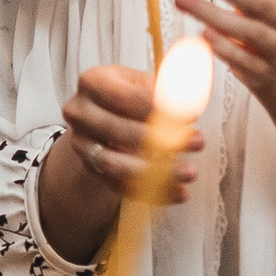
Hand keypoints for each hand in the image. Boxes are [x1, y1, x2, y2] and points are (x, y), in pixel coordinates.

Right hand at [60, 66, 201, 203]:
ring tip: (188, 171)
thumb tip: (191, 102)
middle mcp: (80, 112)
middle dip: (160, 139)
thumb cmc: (130, 95)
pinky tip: (179, 191)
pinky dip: (151, 193)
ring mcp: (81, 143)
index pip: (123, 97)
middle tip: (196, 142)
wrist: (104, 114)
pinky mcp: (90, 169)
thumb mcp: (143, 82)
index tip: (189, 115)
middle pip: (117, 130)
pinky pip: (120, 186)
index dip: (157, 107)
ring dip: (154, 171)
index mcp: (92, 82)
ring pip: (114, 163)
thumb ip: (165, 89)